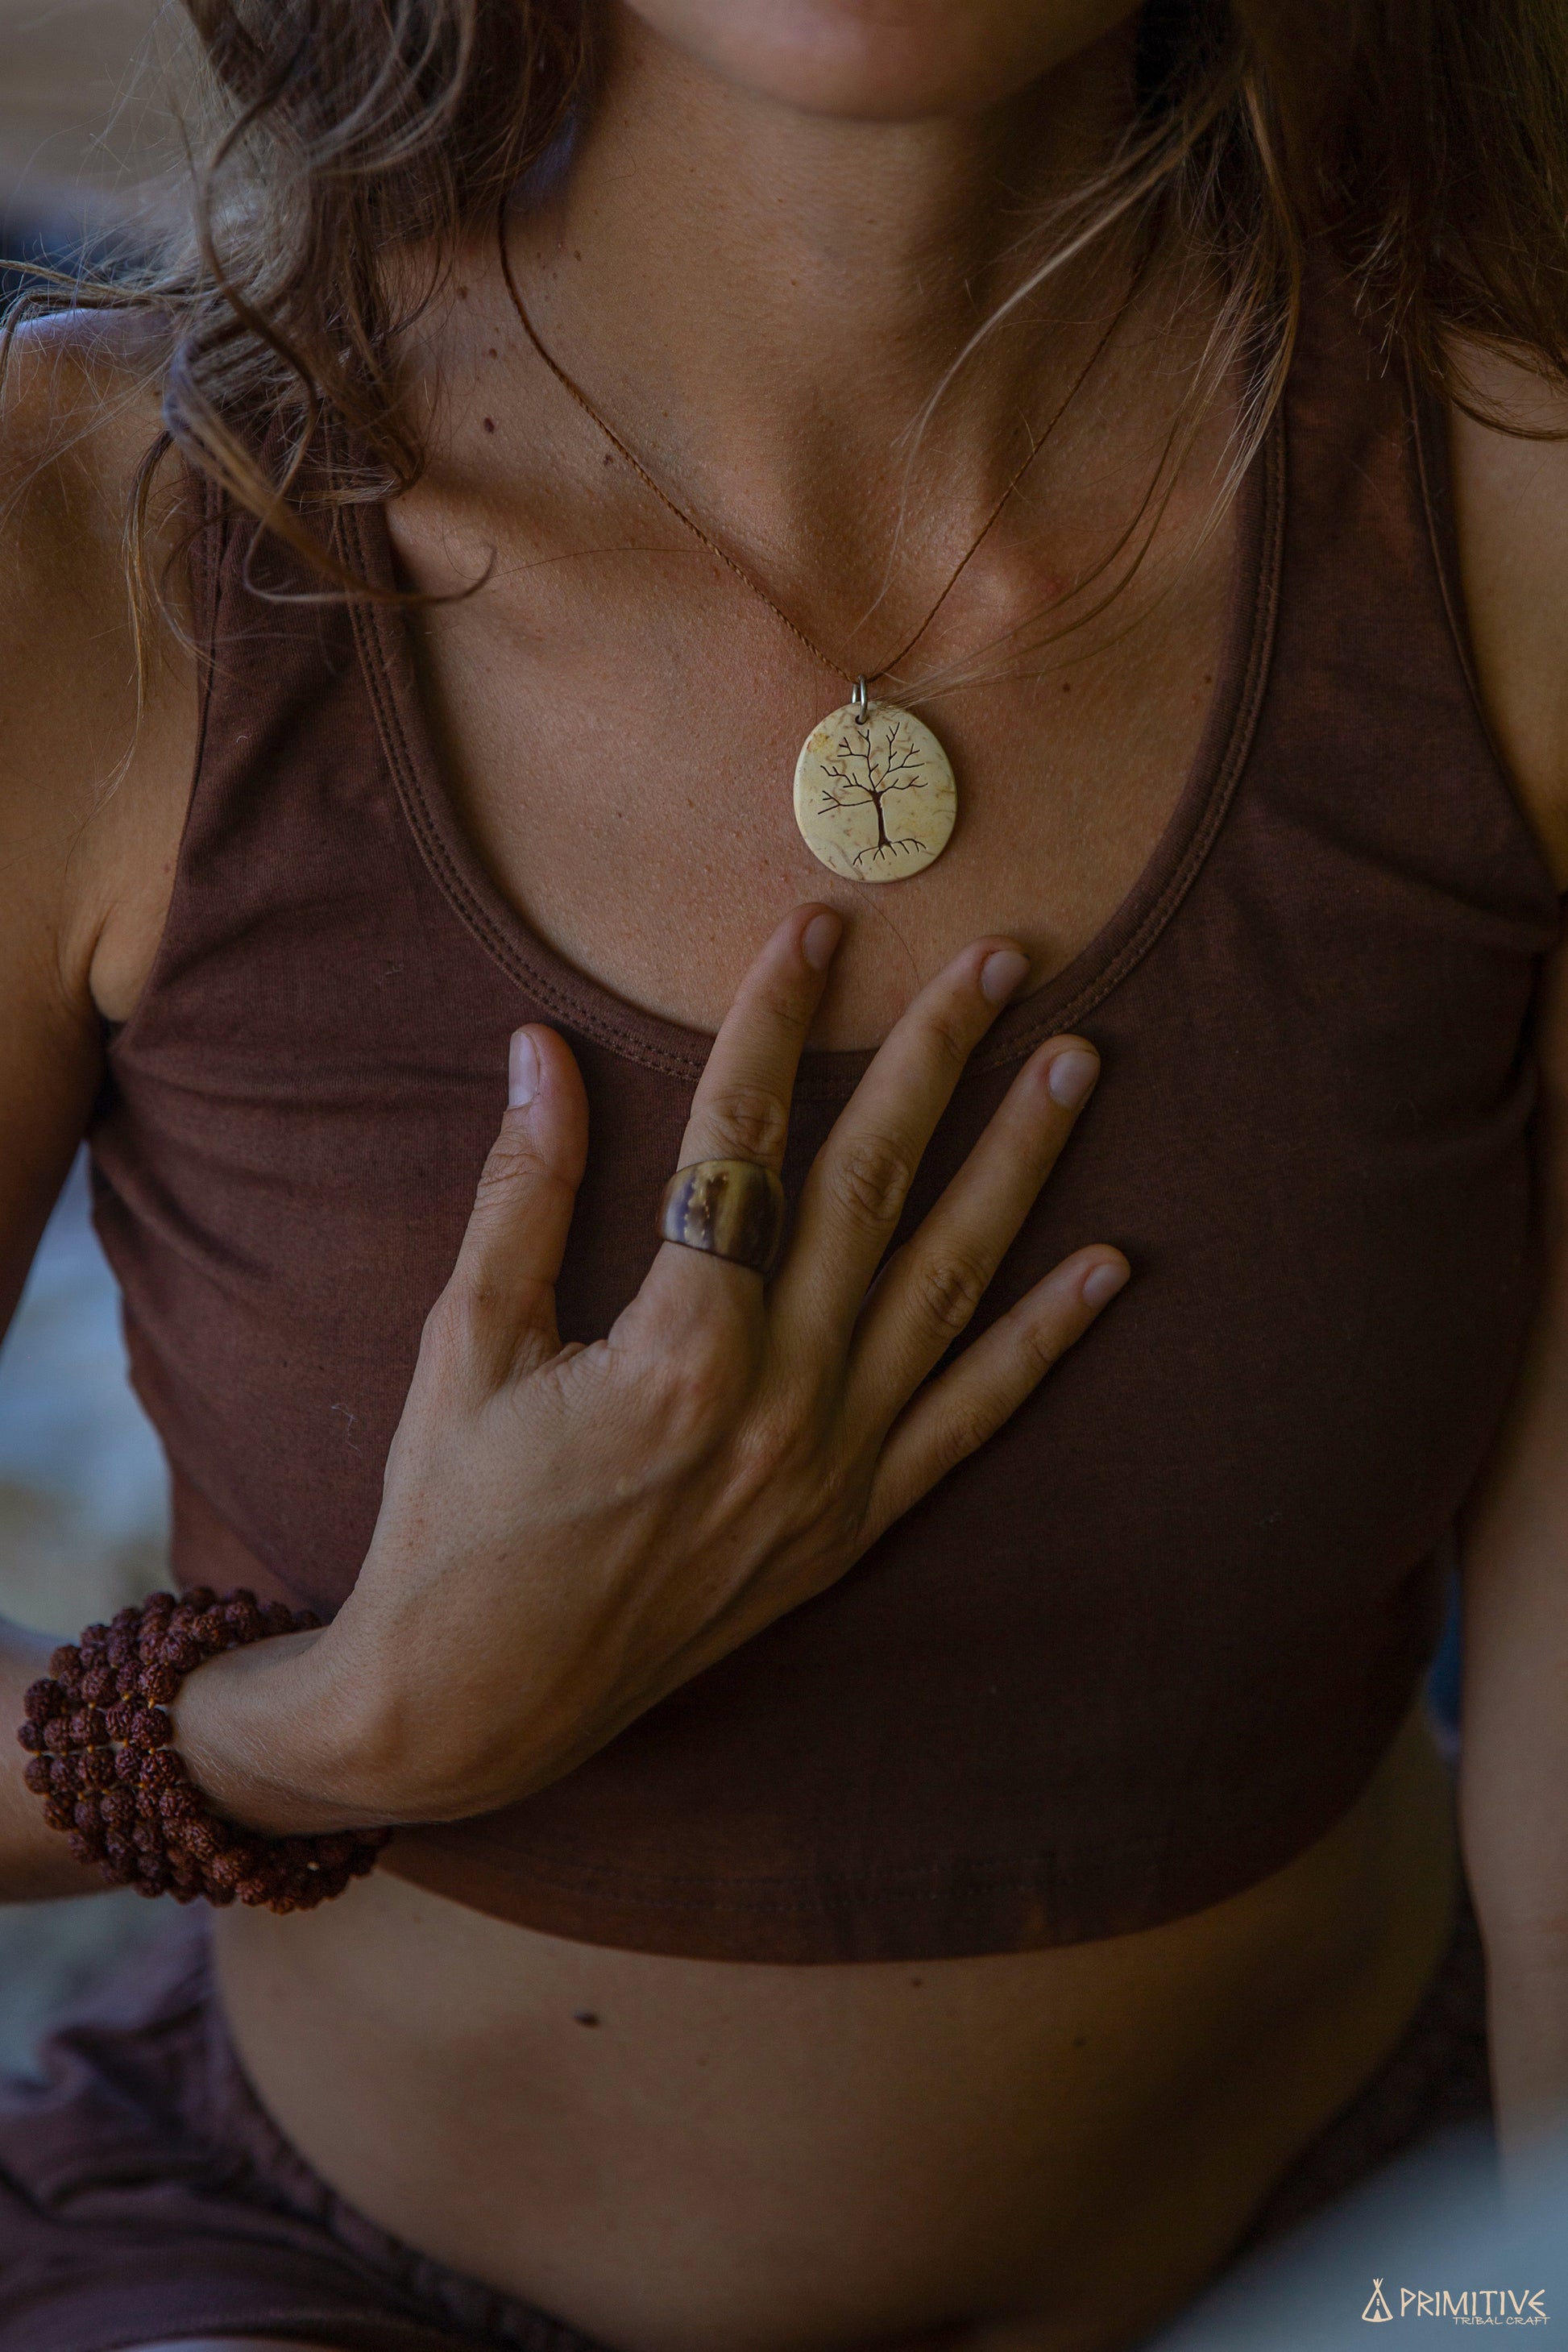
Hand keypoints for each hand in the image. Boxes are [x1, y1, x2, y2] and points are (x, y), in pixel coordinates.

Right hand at [177, 908, 1127, 1832]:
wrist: (471, 1707)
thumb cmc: (451, 1523)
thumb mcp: (465, 1346)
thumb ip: (520, 1193)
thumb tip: (541, 1052)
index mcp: (677, 1351)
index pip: (741, 1145)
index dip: (778, 1022)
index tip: (814, 929)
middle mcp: (779, 1407)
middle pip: (874, 1190)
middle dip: (940, 1059)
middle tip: (1001, 959)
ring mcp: (831, 1473)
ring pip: (949, 1285)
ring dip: (1020, 1167)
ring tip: (1078, 1064)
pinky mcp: (851, 1529)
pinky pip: (973, 1419)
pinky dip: (1044, 1341)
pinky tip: (1106, 1269)